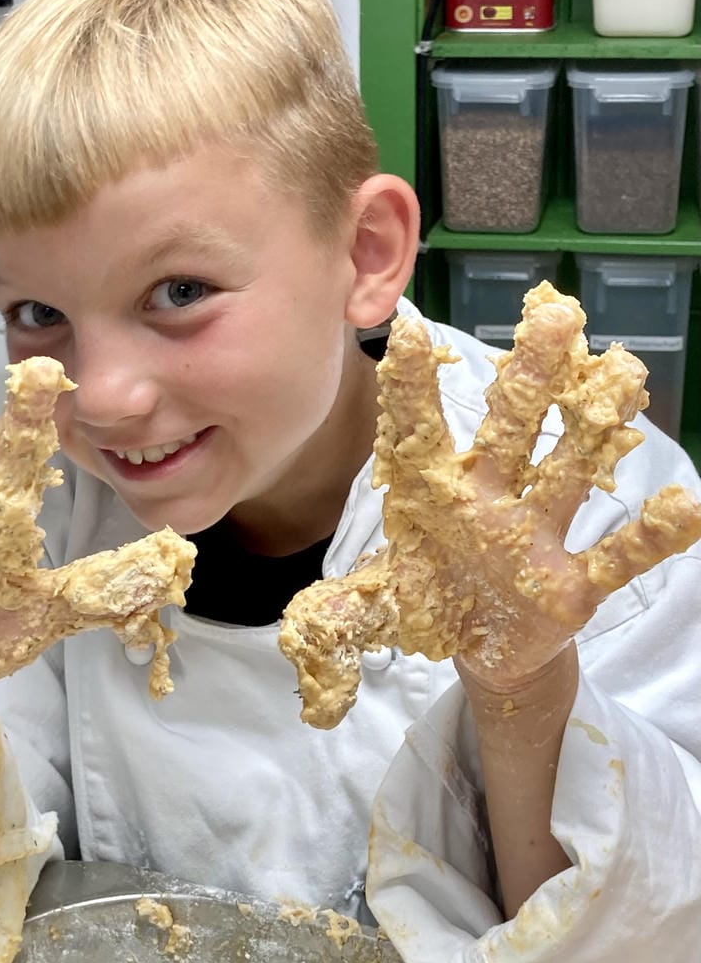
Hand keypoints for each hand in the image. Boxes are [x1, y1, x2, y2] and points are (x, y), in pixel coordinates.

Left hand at [280, 284, 700, 727]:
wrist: (484, 648)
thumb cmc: (435, 599)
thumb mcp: (382, 606)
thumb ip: (346, 612)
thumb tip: (300, 631)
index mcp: (435, 496)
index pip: (419, 433)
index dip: (410, 389)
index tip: (404, 331)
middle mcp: (491, 501)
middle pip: (511, 430)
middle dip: (529, 377)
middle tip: (553, 314)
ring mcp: (537, 536)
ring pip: (568, 472)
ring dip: (593, 428)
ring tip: (623, 374)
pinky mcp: (573, 583)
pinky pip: (616, 556)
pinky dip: (649, 536)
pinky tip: (682, 506)